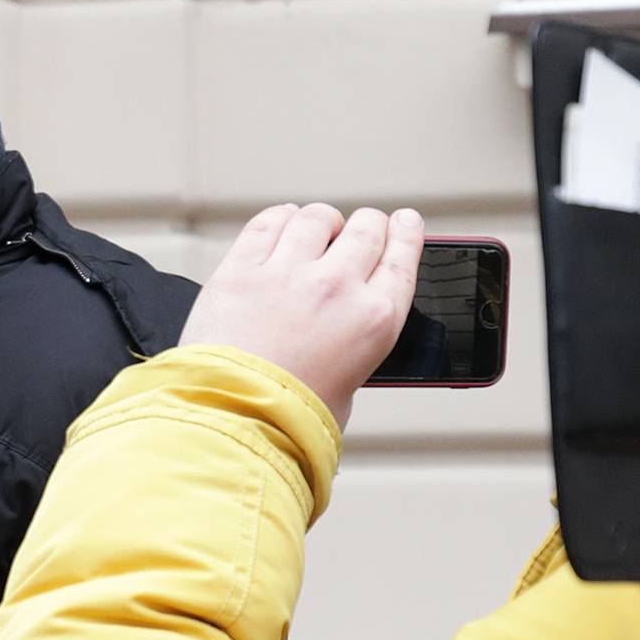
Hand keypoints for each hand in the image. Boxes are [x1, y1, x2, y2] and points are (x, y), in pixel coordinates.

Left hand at [180, 203, 425, 431]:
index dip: (406, 231)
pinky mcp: (241, 270)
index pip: (403, 254)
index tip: (404, 221)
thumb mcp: (352, 386)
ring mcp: (286, 273)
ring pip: (316, 218)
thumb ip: (356, 344)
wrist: (234, 421)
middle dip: (365, 226)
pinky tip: (281, 224)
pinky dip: (280, 219)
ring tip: (313, 234)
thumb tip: (346, 331)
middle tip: (357, 232)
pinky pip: (267, 223)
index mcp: (376, 318)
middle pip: (365, 228)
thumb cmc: (290, 419)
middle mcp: (336, 287)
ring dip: (320, 223)